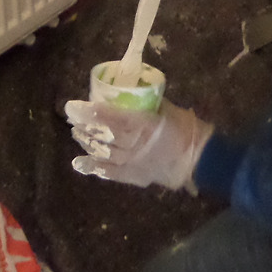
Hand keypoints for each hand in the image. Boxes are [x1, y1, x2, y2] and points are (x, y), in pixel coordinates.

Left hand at [65, 98, 213, 191]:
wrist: (199, 159)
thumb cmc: (186, 129)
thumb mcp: (167, 109)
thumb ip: (147, 103)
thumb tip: (130, 95)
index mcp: (142, 125)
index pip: (109, 117)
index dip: (88, 112)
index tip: (72, 106)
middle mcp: (133, 144)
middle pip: (102, 135)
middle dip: (84, 126)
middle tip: (72, 117)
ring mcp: (131, 162)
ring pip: (102, 153)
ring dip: (87, 142)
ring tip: (76, 133)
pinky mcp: (133, 176)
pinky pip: (109, 173)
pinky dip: (94, 167)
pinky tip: (80, 162)